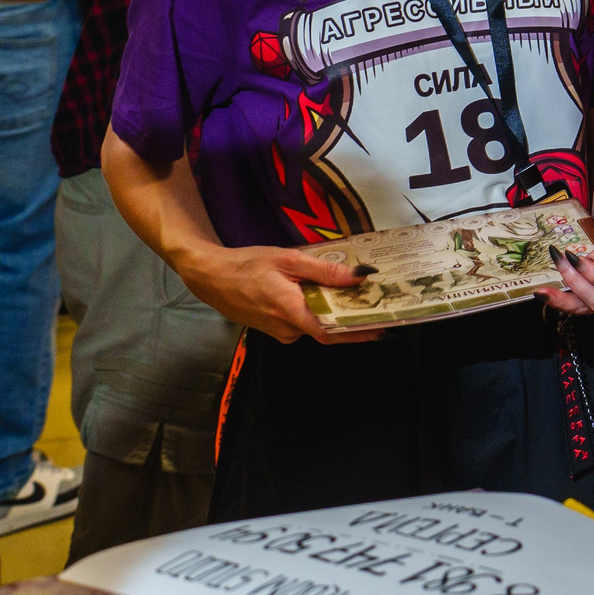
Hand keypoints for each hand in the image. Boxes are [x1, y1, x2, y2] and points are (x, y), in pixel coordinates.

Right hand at [180, 244, 384, 345]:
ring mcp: (279, 331)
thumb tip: (361, 277)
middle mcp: (286, 329)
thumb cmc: (249, 265)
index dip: (358, 334)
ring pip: (314, 325)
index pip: (330, 332)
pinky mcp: (274, 328)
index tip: (382, 328)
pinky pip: (302, 322)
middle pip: (327, 329)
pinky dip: (318, 312)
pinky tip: (328, 296)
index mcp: (291, 311)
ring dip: (335, 314)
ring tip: (361, 298)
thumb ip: (325, 271)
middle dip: (353, 320)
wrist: (211, 277)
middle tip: (380, 306)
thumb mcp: (289, 260)